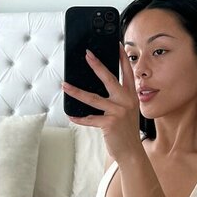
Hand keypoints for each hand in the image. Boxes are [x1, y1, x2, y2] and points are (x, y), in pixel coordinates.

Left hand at [61, 45, 142, 162]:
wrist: (131, 152)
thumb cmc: (125, 130)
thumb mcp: (126, 110)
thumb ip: (117, 98)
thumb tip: (96, 86)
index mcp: (131, 95)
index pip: (127, 71)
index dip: (122, 57)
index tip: (116, 44)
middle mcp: (127, 101)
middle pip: (109, 78)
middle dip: (97, 65)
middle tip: (87, 55)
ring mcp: (118, 112)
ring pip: (93, 98)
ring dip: (76, 92)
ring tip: (65, 85)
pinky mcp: (110, 123)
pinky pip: (90, 118)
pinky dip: (79, 117)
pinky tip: (70, 114)